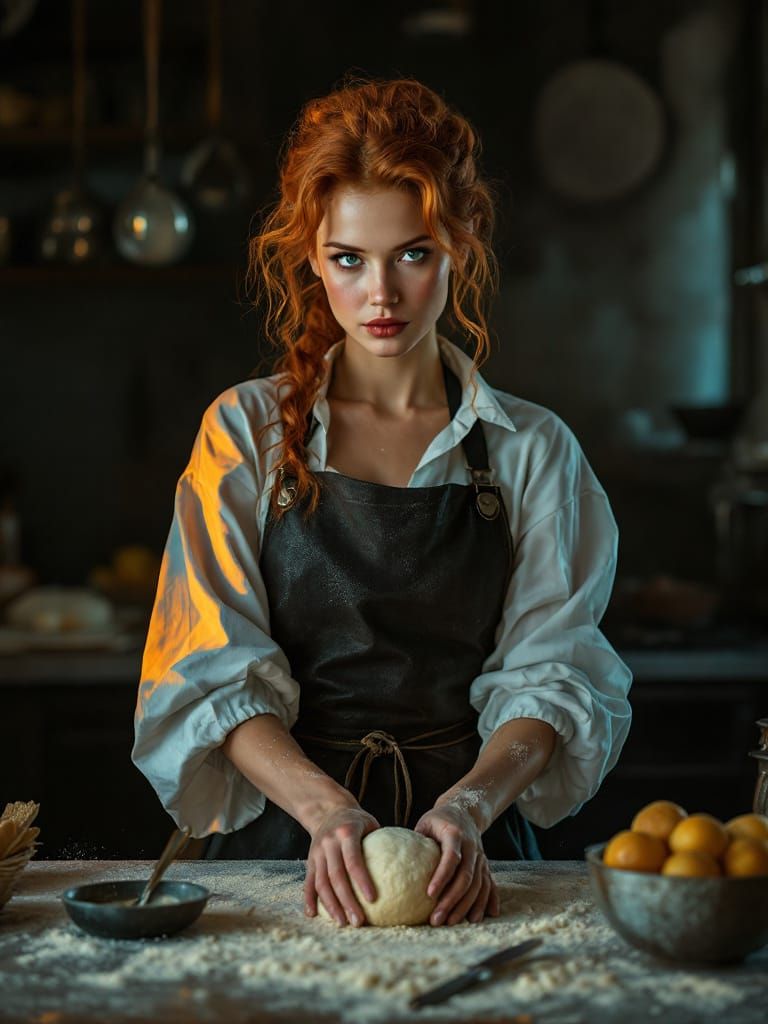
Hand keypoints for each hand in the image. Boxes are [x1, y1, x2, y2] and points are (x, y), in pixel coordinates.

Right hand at [304, 804, 379, 926]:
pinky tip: (314, 915)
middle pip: (336, 876)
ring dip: (330, 905)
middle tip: (358, 921)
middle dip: (347, 901)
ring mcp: (317, 852)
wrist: (328, 810)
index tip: (373, 900)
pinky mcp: (310, 860)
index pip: (353, 860)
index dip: (362, 880)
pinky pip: (308, 882)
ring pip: (321, 883)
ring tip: (342, 922)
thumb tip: (407, 865)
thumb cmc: (357, 821)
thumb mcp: (370, 823)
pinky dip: (309, 899)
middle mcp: (329, 842)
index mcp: (347, 832)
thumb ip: (383, 842)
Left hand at [414, 802, 499, 925]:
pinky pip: (489, 885)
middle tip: (436, 919)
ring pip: (477, 885)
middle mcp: (471, 846)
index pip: (451, 857)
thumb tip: (397, 863)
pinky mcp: (485, 865)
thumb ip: (416, 841)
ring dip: (466, 906)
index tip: (429, 894)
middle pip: (465, 877)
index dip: (442, 876)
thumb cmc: (439, 820)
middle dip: (452, 900)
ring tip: (451, 922)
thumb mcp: (426, 823)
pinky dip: (486, 902)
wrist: (465, 811)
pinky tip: (480, 917)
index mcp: (454, 834)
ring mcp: (481, 857)